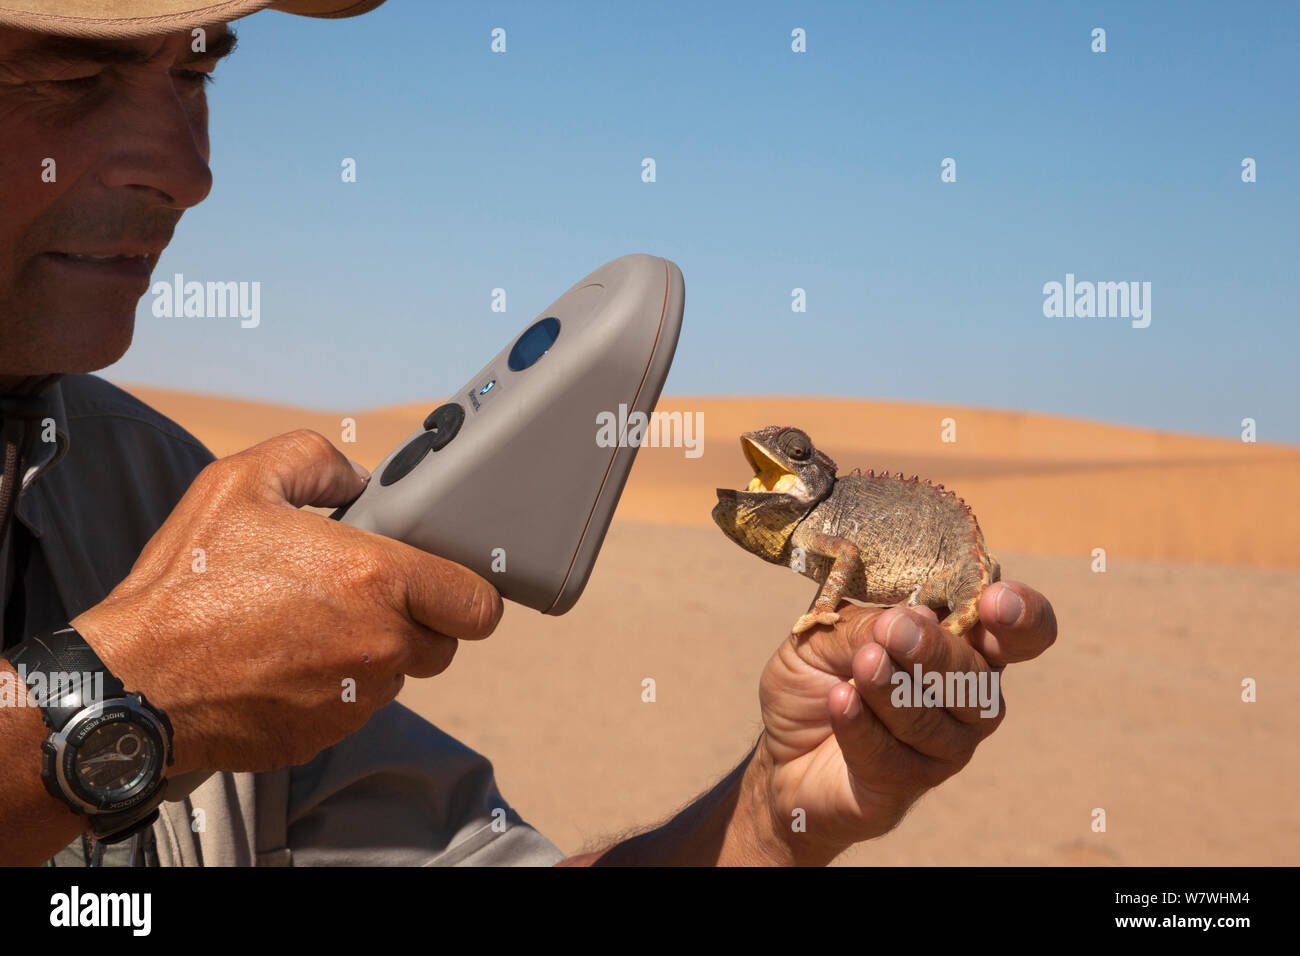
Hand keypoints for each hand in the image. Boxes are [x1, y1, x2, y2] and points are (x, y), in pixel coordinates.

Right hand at [71, 429, 502, 776]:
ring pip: (398, 674)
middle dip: (417, 619)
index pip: (478, 603)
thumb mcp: (242, 482)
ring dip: (373, 652)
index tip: (438, 579)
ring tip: (309, 624)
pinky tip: (285, 660)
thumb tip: (360, 478)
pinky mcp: (327, 735)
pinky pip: (355, 707)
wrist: (132, 681)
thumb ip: (316, 462)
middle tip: (364, 595)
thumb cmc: (187, 582)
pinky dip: (335, 687)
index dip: (465, 590)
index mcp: (376, 579)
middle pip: (443, 642)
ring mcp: (356, 698)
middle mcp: (380, 643)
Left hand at [752, 582, 1056, 862]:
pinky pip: (891, 758)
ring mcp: (944, 749)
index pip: (1022, 633)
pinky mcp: (906, 787)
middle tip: (893, 630)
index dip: (1022, 616)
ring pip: (932, 723)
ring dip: (893, 690)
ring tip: (861, 664)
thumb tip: (910, 617)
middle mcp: (968, 700)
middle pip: (976, 679)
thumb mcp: (827, 634)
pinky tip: (839, 700)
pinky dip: (861, 726)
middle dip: (935, 653)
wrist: (778, 747)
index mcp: (961, 646)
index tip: (994, 602)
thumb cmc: (816, 677)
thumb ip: (867, 624)